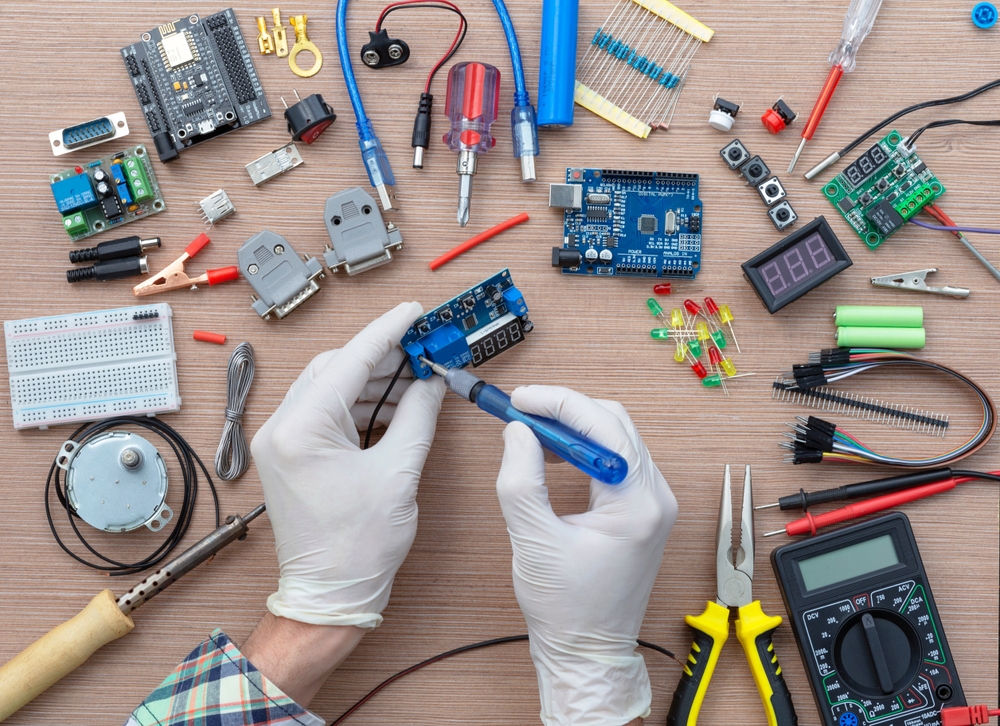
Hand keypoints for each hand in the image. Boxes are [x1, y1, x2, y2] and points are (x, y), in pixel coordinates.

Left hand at [251, 302, 445, 628]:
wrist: (330, 595)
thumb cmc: (356, 548)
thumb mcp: (398, 473)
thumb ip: (417, 417)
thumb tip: (430, 382)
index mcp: (300, 430)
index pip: (349, 361)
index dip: (387, 332)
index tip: (413, 312)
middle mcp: (281, 429)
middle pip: (335, 369)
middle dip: (382, 357)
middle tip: (423, 349)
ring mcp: (282, 442)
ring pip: (331, 388)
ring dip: (373, 380)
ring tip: (416, 377)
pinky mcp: (291, 454)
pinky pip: (326, 412)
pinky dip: (359, 403)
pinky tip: (392, 401)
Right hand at [496, 387, 677, 725]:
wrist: (588, 652)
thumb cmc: (567, 610)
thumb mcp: (533, 542)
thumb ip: (520, 481)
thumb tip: (518, 432)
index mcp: (638, 505)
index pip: (604, 427)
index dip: (559, 404)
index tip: (522, 399)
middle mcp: (655, 498)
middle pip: (613, 424)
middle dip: (565, 411)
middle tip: (522, 410)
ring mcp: (652, 504)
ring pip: (614, 439)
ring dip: (572, 429)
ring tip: (530, 432)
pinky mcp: (642, 511)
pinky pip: (614, 461)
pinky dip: (581, 450)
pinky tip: (550, 455)